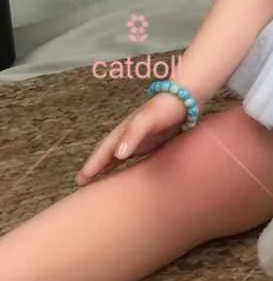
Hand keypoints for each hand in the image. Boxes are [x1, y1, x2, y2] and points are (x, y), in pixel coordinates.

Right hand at [75, 93, 189, 185]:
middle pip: (106, 152)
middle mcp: (128, 134)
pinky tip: (125, 171)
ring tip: (96, 179)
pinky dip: (123, 164)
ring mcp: (139, 137)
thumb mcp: (147, 120)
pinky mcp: (151, 140)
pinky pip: (132, 155)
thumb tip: (118, 155)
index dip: (93, 164)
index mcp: (124, 130)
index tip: (80, 179)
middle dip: (94, 166)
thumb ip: (133, 135)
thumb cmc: (164, 109)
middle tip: (80, 182)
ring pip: (117, 154)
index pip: (104, 150)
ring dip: (106, 166)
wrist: (185, 98)